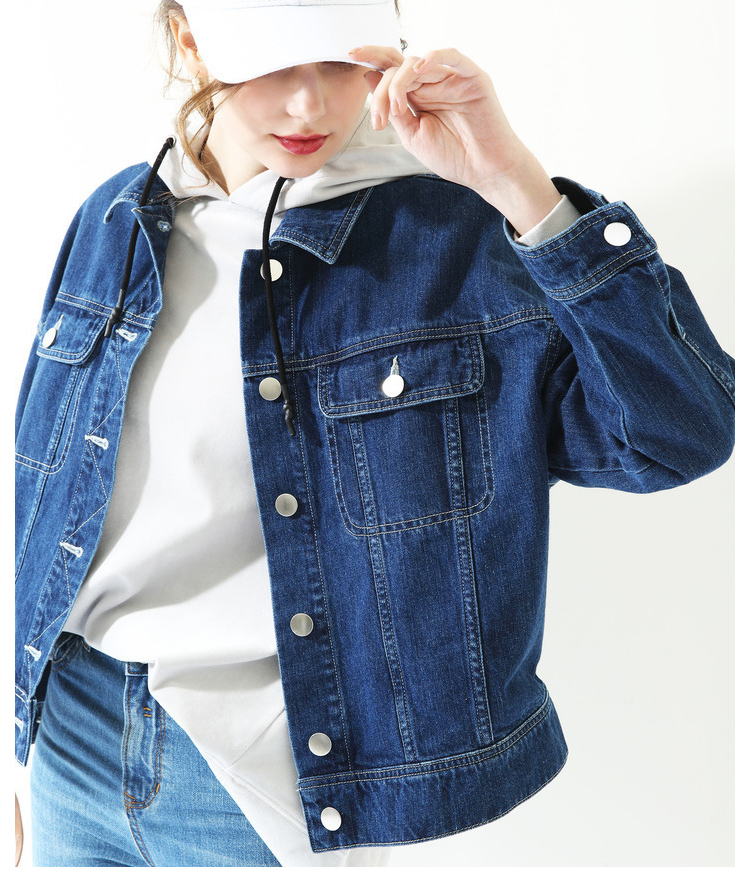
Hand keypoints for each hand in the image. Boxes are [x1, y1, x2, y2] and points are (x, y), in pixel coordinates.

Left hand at [348, 46, 561, 234]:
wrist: (484, 172)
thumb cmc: (453, 156)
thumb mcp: (412, 135)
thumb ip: (393, 108)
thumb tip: (369, 77)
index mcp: (418, 95)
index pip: (390, 73)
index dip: (372, 70)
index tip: (355, 74)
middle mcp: (433, 83)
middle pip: (398, 67)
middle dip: (382, 88)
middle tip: (378, 117)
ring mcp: (452, 78)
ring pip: (417, 64)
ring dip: (400, 83)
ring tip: (398, 110)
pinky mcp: (472, 77)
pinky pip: (452, 56)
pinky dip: (434, 57)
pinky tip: (419, 68)